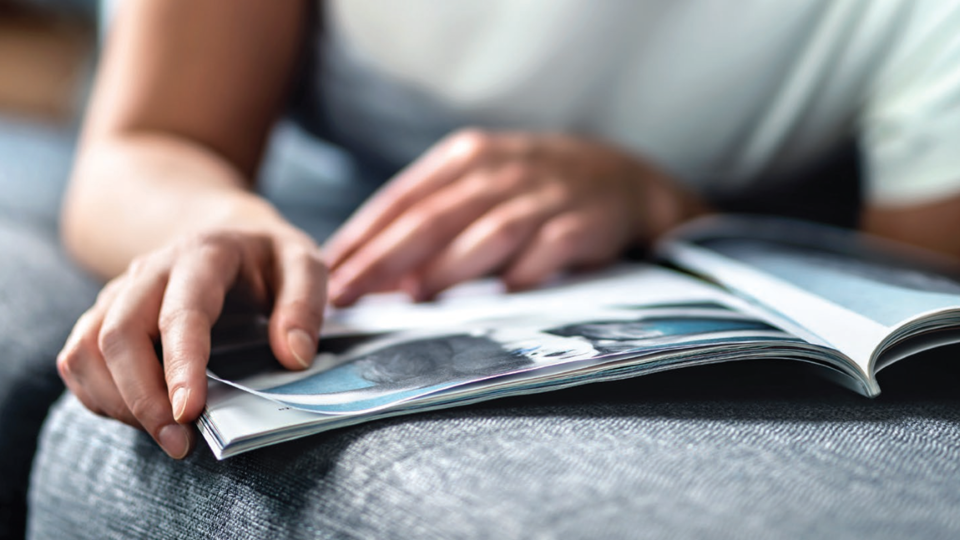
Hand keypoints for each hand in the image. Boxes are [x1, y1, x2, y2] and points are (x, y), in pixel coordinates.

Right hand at [57, 224, 326, 457]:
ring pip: (88, 350)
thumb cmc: (269, 260)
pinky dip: (100, 397)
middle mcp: (151, 271)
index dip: (181, 366)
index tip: (190, 413)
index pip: (181, 313)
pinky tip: (142, 418)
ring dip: (119, 403)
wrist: (229, 236)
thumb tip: (295, 357)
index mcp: (203, 255)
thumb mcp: (304, 264)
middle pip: (120, 334)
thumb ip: (305, 305)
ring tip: (167, 437)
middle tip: (181, 443)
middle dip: (143, 398)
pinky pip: (79, 360)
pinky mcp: (104, 316)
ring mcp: (120, 293)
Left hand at [324, 129, 706, 304]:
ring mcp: (544, 196)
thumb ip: (431, 220)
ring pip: (489, 232)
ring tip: (412, 296)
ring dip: (449, 266)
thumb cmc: (531, 187)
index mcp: (465, 158)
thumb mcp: (478, 184)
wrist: (620, 176)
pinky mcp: (583, 222)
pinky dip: (528, 269)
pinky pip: (552, 247)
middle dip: (385, 258)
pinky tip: (505, 292)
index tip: (327, 272)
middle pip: (433, 217)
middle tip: (348, 294)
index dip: (361, 236)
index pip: (401, 199)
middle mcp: (500, 172)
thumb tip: (379, 273)